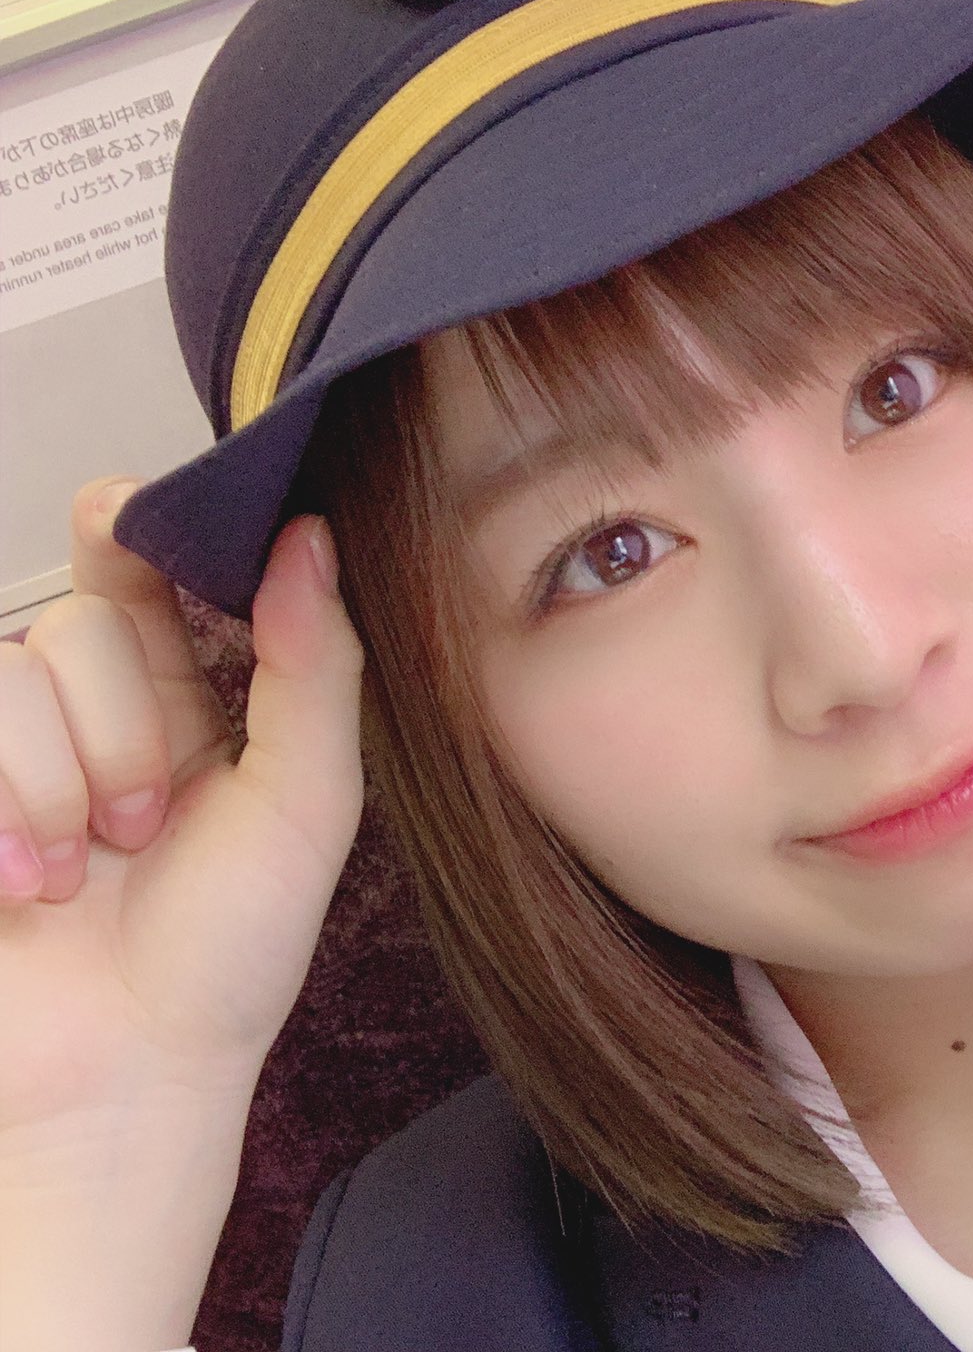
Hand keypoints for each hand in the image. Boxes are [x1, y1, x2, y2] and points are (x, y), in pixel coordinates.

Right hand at [0, 475, 366, 1130]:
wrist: (124, 1079)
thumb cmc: (227, 955)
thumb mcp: (305, 806)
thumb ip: (315, 666)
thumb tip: (311, 534)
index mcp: (182, 699)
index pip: (143, 566)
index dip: (133, 528)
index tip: (128, 520)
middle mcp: (84, 712)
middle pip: (78, 622)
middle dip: (121, 730)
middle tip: (143, 827)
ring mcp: (5, 757)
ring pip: (6, 677)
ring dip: (55, 786)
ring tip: (82, 872)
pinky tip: (22, 886)